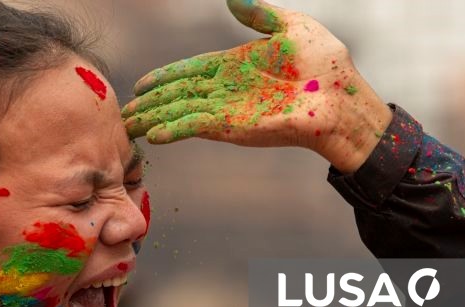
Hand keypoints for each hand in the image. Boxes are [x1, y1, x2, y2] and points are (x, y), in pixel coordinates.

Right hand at [121, 0, 392, 171]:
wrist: (342, 98)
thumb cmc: (324, 63)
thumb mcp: (290, 27)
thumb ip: (258, 14)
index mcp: (235, 65)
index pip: (189, 71)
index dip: (163, 77)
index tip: (140, 85)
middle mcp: (225, 90)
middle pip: (176, 94)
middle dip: (149, 103)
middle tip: (122, 113)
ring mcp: (227, 110)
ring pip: (179, 112)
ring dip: (153, 118)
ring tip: (128, 126)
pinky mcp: (233, 128)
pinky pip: (196, 126)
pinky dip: (174, 129)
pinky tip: (154, 134)